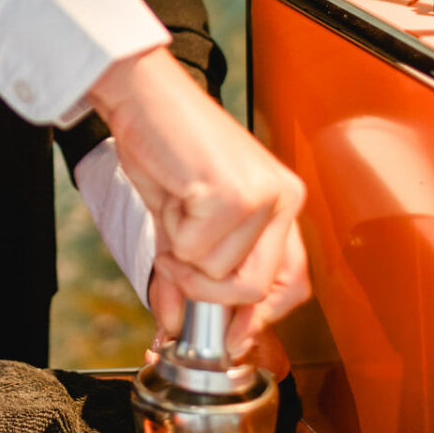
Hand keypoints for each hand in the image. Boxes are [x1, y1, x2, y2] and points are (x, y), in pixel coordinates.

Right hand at [91, 47, 308, 352]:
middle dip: (209, 295)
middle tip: (176, 270)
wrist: (142, 95)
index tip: (227, 337)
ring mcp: (261, 196)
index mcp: (282, 200)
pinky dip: (171, 238)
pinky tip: (172, 197)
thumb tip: (177, 324)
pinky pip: (195, 253)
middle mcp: (283, 198)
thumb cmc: (164, 143)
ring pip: (220, 276)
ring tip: (174, 212)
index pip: (292, 283)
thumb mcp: (182, 219)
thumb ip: (188, 272)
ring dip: (182, 258)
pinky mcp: (231, 194)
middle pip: (256, 291)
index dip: (257, 318)